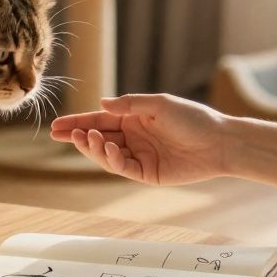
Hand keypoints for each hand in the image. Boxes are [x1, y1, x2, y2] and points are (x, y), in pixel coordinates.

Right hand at [50, 94, 231, 185]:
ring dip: (94, 147)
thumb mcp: (160, 104)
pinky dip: (112, 159)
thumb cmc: (193, 118)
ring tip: (88, 137)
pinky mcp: (148, 173)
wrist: (219, 142)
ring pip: (107, 155)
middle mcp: (134, 137)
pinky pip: (124, 168)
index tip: (56, 126)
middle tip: (60, 134)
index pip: (100, 120)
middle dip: (78, 136)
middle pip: (99, 137)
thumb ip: (131, 104)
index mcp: (134, 118)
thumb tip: (102, 103)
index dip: (77, 123)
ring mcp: (140, 156)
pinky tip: (108, 148)